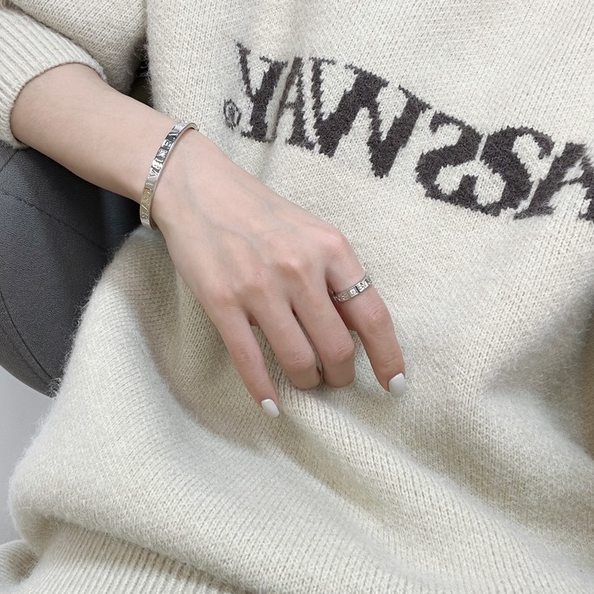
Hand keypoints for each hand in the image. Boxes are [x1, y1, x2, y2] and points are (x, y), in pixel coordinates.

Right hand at [151, 130, 406, 414]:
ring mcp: (259, 287)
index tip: (394, 385)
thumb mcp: (312, 231)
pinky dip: (263, 391)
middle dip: (341, 375)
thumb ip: (336, 274)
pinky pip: (250, 360)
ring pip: (298, 360)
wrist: (199, 188)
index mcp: (331, 248)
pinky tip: (271, 405)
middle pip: (338, 348)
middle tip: (335, 378)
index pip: (373, 316)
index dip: (388, 358)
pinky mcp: (222, 302)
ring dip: (307, 382)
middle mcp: (299, 268)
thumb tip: (359, 330)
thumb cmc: (261, 213)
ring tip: (305, 380)